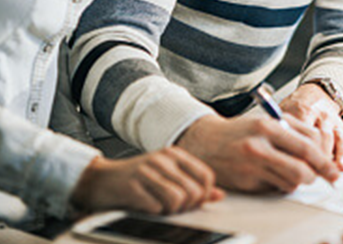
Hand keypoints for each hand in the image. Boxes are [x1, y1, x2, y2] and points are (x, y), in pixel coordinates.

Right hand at [70, 146, 223, 214]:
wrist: (98, 179)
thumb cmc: (135, 179)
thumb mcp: (167, 175)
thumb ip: (192, 183)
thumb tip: (219, 195)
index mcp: (175, 154)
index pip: (206, 176)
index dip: (204, 195)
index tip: (192, 202)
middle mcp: (164, 159)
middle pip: (194, 192)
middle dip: (186, 207)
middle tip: (173, 208)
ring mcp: (148, 171)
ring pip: (178, 200)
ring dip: (170, 211)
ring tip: (159, 207)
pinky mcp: (132, 186)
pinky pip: (156, 207)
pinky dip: (154, 213)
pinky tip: (146, 207)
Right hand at [177, 113, 339, 192]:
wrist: (204, 142)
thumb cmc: (240, 131)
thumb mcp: (266, 121)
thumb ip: (293, 131)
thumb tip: (322, 147)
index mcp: (268, 125)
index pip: (308, 143)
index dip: (325, 157)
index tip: (334, 165)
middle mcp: (259, 145)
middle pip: (303, 166)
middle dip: (321, 173)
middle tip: (330, 177)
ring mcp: (251, 166)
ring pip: (292, 181)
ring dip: (301, 181)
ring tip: (299, 174)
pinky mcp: (246, 182)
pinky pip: (275, 188)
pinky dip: (283, 185)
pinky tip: (278, 177)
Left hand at [281, 83, 342, 170]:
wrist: (314, 93)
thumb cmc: (295, 107)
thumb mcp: (282, 111)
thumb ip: (278, 127)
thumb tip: (271, 149)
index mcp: (303, 109)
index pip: (304, 129)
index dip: (302, 148)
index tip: (298, 164)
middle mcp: (321, 114)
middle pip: (323, 135)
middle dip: (321, 155)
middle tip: (318, 173)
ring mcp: (334, 121)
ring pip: (338, 138)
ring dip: (340, 154)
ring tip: (339, 169)